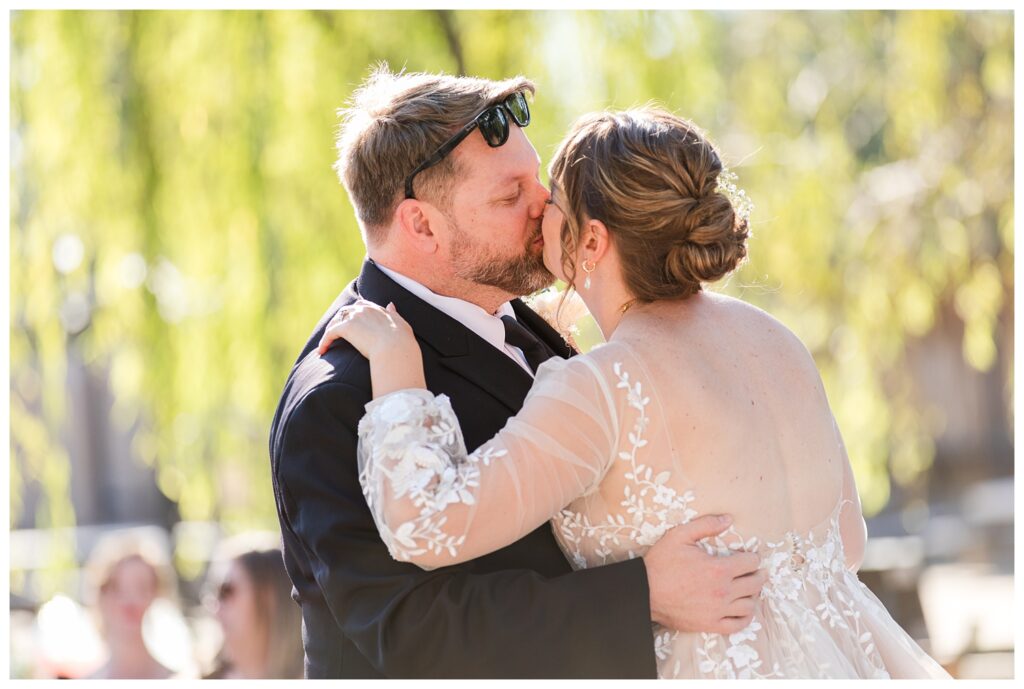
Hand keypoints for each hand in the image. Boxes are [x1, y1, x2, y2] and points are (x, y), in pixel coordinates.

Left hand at [318, 300, 415, 359]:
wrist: (395, 348)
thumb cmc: (402, 341)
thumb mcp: (401, 323)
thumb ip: (394, 314)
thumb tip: (390, 305)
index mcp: (377, 309)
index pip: (362, 305)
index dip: (355, 313)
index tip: (352, 322)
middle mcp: (364, 309)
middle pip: (346, 310)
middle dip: (340, 320)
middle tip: (336, 332)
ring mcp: (355, 317)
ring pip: (337, 320)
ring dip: (331, 330)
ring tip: (326, 343)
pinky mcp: (346, 328)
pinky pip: (330, 333)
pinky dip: (324, 341)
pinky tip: (321, 351)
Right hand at [643, 514, 766, 633]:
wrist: (644, 592)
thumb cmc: (661, 563)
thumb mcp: (680, 535)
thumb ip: (706, 525)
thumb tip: (729, 519)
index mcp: (718, 569)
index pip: (750, 563)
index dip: (753, 557)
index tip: (751, 556)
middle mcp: (723, 591)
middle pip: (755, 584)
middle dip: (759, 575)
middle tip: (758, 571)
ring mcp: (717, 611)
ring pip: (749, 605)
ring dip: (753, 595)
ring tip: (750, 589)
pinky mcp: (710, 624)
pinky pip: (738, 625)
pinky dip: (745, 617)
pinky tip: (743, 609)